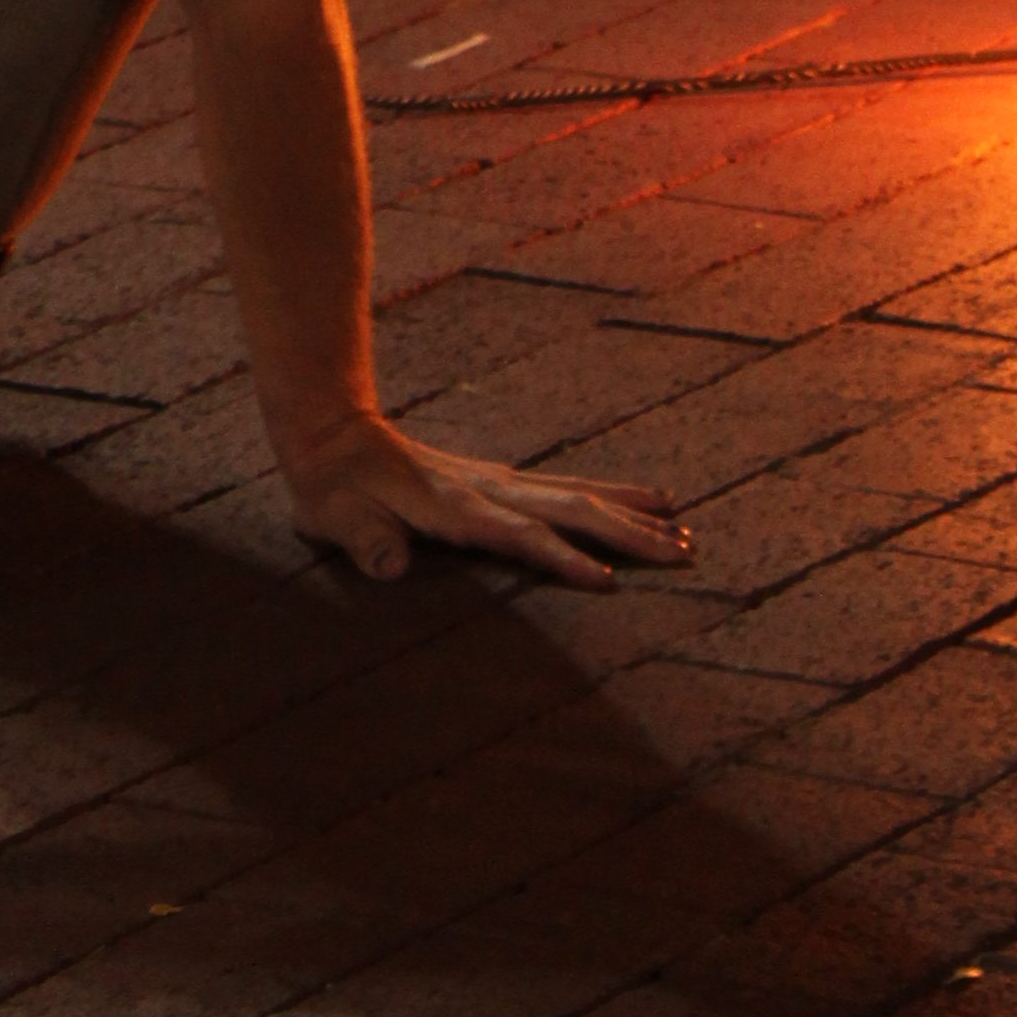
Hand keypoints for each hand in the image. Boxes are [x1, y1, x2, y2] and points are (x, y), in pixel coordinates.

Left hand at [280, 412, 684, 592]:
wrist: (331, 436)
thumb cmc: (332, 489)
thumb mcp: (334, 518)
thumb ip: (365, 541)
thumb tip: (389, 567)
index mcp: (453, 506)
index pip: (518, 535)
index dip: (559, 558)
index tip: (607, 580)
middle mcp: (486, 489)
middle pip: (568, 510)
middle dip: (627, 535)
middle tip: (685, 554)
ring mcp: (496, 481)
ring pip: (576, 495)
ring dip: (631, 515)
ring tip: (686, 530)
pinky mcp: (499, 481)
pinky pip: (565, 488)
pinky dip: (611, 496)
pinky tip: (646, 502)